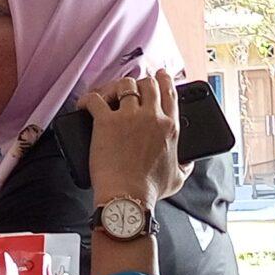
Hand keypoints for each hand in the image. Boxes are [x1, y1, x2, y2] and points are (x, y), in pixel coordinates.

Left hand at [80, 69, 185, 209]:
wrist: (127, 198)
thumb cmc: (150, 191)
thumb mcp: (177, 178)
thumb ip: (186, 166)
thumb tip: (189, 162)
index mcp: (170, 127)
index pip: (170, 92)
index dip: (164, 79)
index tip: (160, 75)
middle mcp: (152, 117)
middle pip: (148, 83)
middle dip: (140, 82)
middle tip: (131, 88)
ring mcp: (129, 117)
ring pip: (124, 85)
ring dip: (116, 87)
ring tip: (110, 95)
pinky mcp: (106, 122)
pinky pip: (95, 99)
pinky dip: (88, 99)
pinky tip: (85, 105)